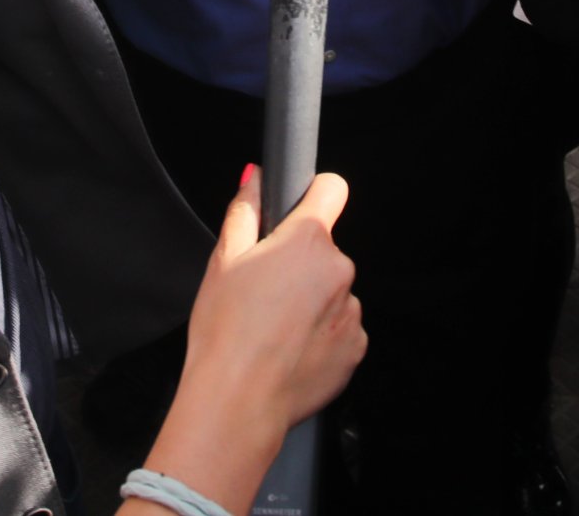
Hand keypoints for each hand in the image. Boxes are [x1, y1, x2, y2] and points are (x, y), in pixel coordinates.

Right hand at [144, 168, 363, 514]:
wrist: (238, 401)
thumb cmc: (224, 332)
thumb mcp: (223, 260)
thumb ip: (245, 210)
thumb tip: (256, 178)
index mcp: (307, 241)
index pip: (332, 190)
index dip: (315, 195)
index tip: (302, 209)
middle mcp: (339, 270)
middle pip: (324, 251)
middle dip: (300, 264)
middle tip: (264, 292)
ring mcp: (351, 311)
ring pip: (332, 292)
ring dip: (312, 302)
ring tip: (274, 328)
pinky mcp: (356, 348)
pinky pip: (340, 328)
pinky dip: (321, 334)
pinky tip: (290, 350)